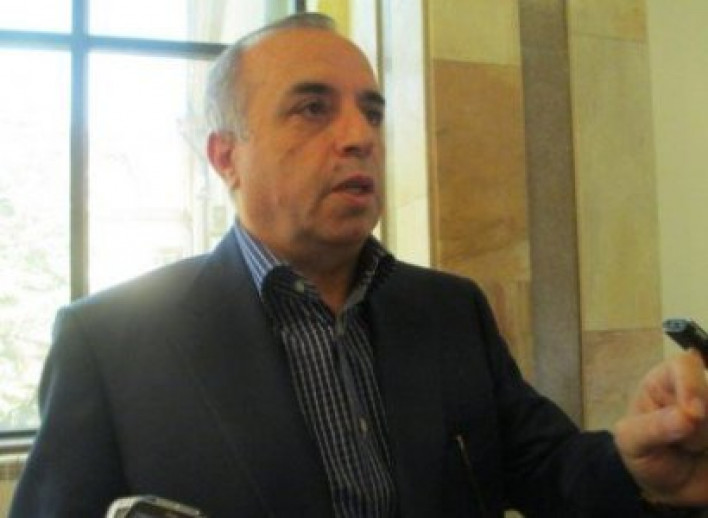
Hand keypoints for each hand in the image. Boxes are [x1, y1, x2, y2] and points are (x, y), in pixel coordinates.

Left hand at [614, 349, 707, 505]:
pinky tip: (705, 453)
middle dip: (701, 426)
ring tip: (693, 451)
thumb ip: (653, 427)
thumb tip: (688, 415)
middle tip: (685, 445)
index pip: (684, 365)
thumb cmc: (645, 456)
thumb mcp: (633, 442)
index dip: (691, 384)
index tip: (694, 414)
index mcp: (663, 381)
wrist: (669, 490)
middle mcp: (696, 390)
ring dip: (707, 439)